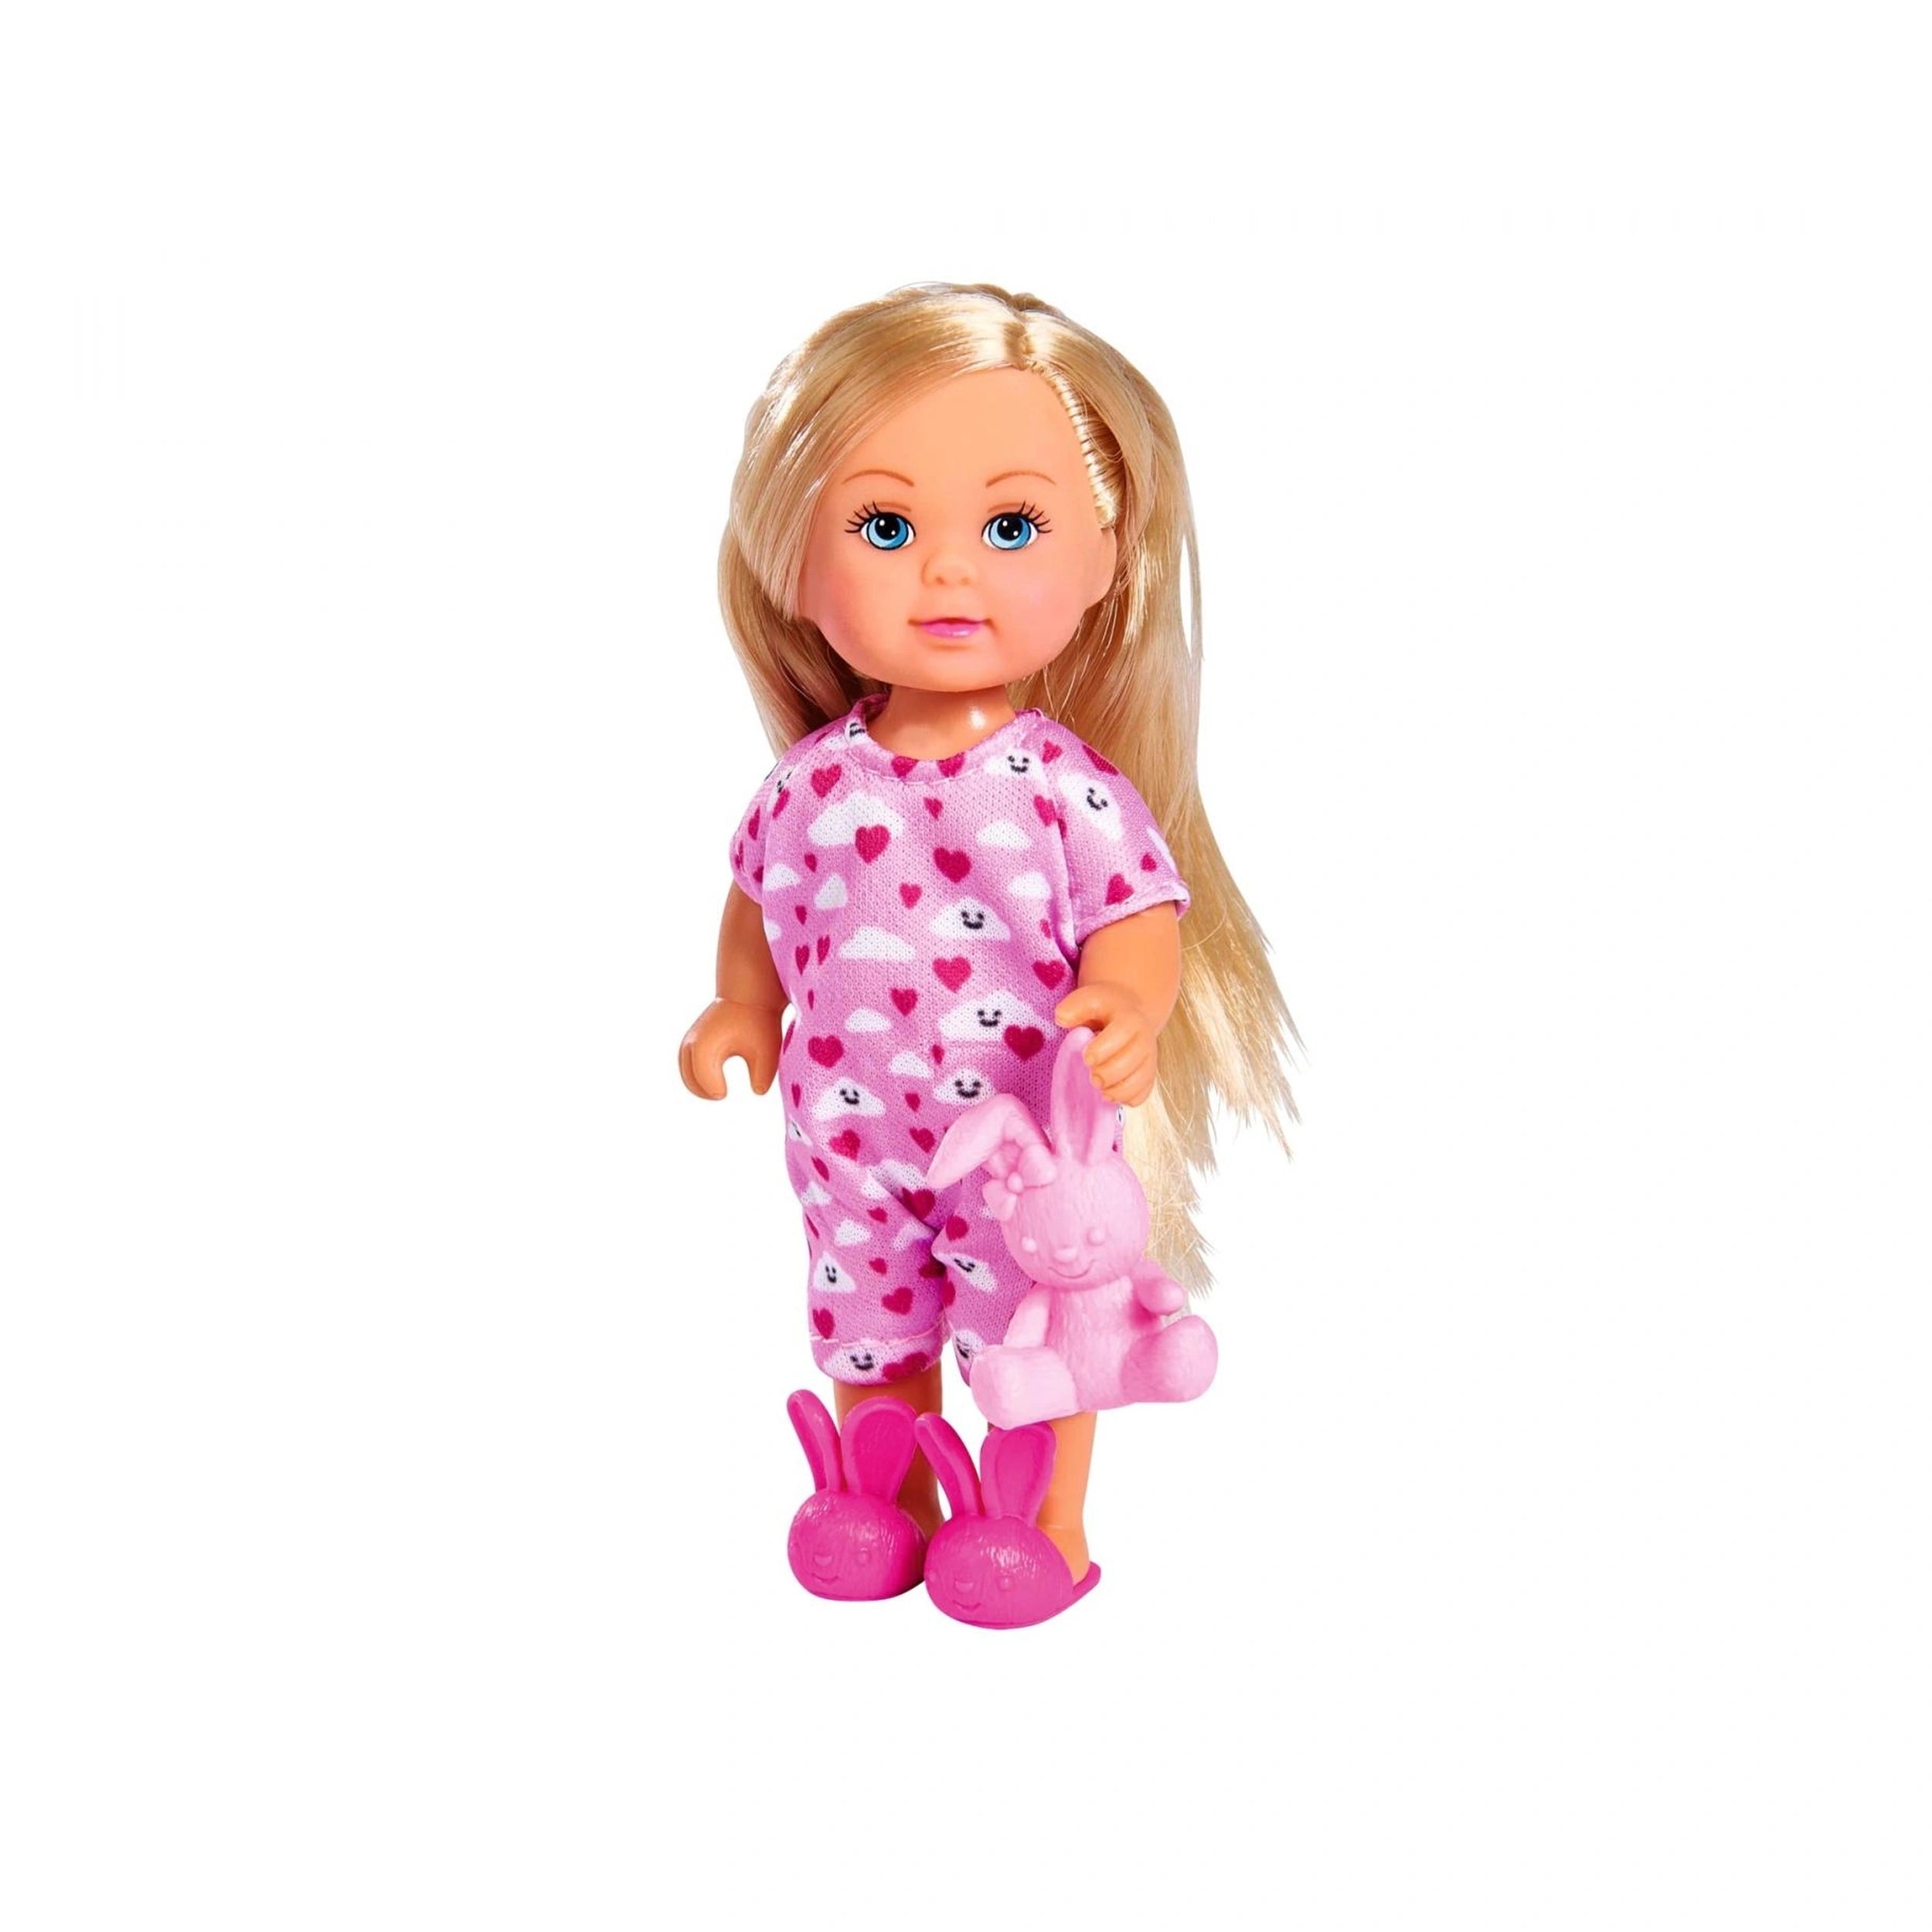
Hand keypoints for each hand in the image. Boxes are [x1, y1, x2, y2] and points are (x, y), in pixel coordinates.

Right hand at [679, 999, 782, 1099]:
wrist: (748, 994)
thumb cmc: (759, 1023)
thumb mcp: (766, 1050)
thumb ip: (763, 1076)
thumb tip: (758, 1092)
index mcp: (708, 1046)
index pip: (704, 1081)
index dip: (716, 1091)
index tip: (727, 1094)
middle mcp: (693, 1043)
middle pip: (691, 1080)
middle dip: (705, 1091)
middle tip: (723, 1095)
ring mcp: (689, 1041)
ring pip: (686, 1074)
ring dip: (700, 1086)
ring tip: (719, 1091)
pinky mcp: (691, 1040)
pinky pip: (687, 1066)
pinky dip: (697, 1077)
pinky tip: (714, 1082)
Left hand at [1053, 982, 1157, 1105]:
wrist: (1127, 1012)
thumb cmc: (1104, 1009)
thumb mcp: (1089, 999)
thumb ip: (1075, 1006)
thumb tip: (1061, 1019)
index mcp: (1129, 1019)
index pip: (1121, 1034)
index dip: (1102, 1049)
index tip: (1086, 1058)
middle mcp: (1145, 1039)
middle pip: (1132, 1061)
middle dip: (1109, 1074)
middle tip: (1092, 1078)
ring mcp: (1149, 1058)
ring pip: (1141, 1080)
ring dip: (1119, 1091)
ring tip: (1101, 1091)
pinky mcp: (1148, 1074)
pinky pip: (1144, 1092)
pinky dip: (1128, 1099)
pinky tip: (1111, 1095)